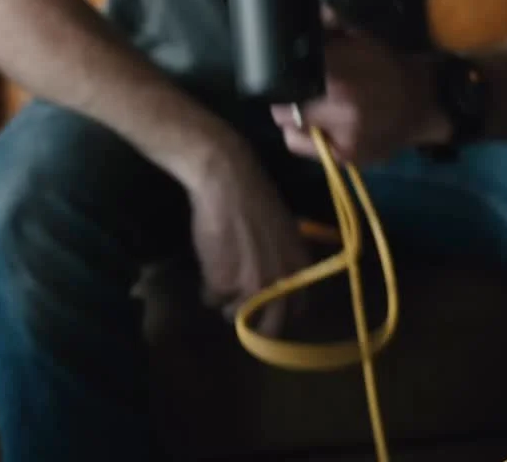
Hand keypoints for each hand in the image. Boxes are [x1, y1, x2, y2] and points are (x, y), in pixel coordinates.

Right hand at [185, 136, 310, 334]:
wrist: (228, 179)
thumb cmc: (255, 197)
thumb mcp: (285, 232)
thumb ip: (285, 261)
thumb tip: (278, 284)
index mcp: (300, 268)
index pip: (297, 309)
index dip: (279, 310)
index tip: (266, 306)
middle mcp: (281, 283)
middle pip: (269, 327)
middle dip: (253, 322)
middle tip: (240, 308)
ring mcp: (252, 286)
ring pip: (236, 314)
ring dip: (227, 302)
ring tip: (221, 277)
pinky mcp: (223, 283)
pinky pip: (212, 299)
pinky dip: (207, 287)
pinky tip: (208, 263)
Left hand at [271, 8, 449, 166]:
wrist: (423, 102)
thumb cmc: (388, 68)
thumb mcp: (362, 40)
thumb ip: (332, 26)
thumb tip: (309, 13)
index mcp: (337, 74)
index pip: (285, 80)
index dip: (281, 78)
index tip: (285, 75)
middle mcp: (338, 107)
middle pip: (283, 109)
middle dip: (286, 100)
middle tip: (295, 94)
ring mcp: (342, 135)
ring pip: (291, 130)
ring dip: (294, 121)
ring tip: (308, 112)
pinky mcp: (347, 156)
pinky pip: (308, 150)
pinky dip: (305, 139)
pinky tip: (318, 129)